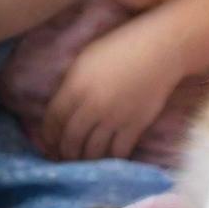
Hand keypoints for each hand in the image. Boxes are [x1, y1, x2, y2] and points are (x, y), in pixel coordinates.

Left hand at [41, 11, 183, 160]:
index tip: (48, 144)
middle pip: (70, 140)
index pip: (53, 121)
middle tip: (64, 158)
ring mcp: (114, 118)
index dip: (48, 137)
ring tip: (83, 161)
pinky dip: (110, 159)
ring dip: (85, 160)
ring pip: (92, 152)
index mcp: (76, 86)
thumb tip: (62, 110)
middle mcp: (92, 106)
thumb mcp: (87, 58)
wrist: (161, 48)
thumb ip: (72, 84)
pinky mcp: (135, 126)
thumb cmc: (122, 46)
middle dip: (64, 153)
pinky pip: (117, 153)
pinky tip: (107, 157)